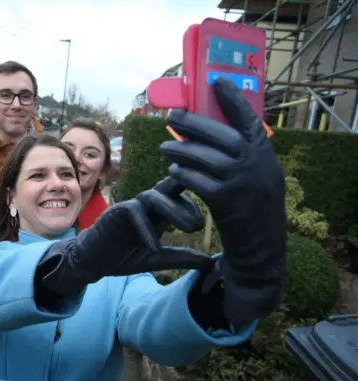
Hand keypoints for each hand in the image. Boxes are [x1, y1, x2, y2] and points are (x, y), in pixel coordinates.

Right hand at [38, 177, 213, 296]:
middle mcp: (147, 204)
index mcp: (160, 211)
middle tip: (201, 224)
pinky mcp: (115, 213)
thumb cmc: (124, 255)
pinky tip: (154, 245)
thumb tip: (214, 263)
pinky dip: (146, 228)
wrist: (92, 261)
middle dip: (189, 200)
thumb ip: (184, 257)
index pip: (183, 194)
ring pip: (154, 195)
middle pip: (172, 186)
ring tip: (189, 229)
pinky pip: (134, 212)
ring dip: (174, 209)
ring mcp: (131, 206)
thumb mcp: (159, 259)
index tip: (212, 219)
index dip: (198, 201)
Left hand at [159, 76, 286, 323]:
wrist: (261, 249)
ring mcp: (242, 182)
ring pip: (204, 157)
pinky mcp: (226, 200)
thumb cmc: (254, 210)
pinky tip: (174, 169)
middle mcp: (257, 164)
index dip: (233, 99)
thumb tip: (212, 134)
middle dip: (194, 123)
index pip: (249, 120)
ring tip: (165, 146)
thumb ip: (243, 156)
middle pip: (220, 134)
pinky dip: (183, 173)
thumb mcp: (259, 177)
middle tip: (172, 114)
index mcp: (265, 155)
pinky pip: (197, 180)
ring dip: (181, 149)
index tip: (217, 81)